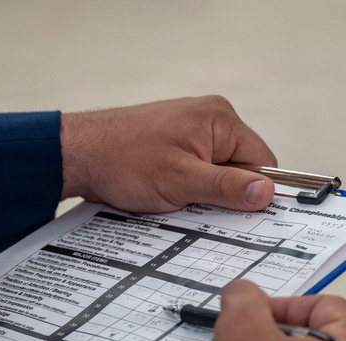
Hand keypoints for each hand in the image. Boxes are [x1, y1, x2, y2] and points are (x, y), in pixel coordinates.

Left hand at [60, 96, 276, 212]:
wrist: (78, 154)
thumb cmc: (123, 161)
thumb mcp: (181, 181)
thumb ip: (226, 187)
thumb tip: (267, 193)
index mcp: (220, 119)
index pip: (262, 161)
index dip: (253, 191)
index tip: (241, 216)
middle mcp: (209, 119)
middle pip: (238, 168)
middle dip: (221, 193)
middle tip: (196, 207)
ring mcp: (189, 131)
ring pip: (213, 174)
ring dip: (200, 193)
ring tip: (174, 199)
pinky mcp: (172, 144)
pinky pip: (193, 172)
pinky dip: (184, 189)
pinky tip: (164, 196)